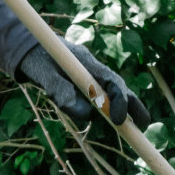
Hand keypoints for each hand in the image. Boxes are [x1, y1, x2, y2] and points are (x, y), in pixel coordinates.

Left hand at [16, 37, 149, 127]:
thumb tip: (86, 115)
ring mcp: (91, 74)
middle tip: (144, 125)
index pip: (111, 82)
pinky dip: (112, 107)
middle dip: (134, 105)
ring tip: (136, 126)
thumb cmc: (36, 59)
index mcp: (86, 62)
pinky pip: (103, 95)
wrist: (29, 47)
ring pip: (113, 91)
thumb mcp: (43, 75)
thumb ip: (60, 92)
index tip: (119, 121)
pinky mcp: (85, 82)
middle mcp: (93, 68)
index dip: (119, 101)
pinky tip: (117, 120)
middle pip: (120, 86)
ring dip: (126, 107)